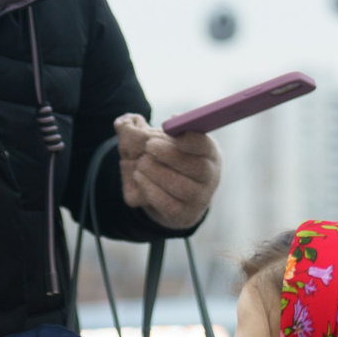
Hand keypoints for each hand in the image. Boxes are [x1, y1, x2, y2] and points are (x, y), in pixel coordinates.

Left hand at [115, 114, 219, 229]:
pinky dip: (150, 189)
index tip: (167, 128)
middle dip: (169, 154)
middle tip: (148, 146)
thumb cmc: (171, 161)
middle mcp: (210, 178)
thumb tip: (126, 121)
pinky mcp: (184, 215)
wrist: (174, 195)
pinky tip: (139, 177)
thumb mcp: (169, 143)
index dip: (189, 139)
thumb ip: (158, 132)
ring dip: (157, 173)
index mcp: (210, 154)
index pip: (206, 146)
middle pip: (197, 168)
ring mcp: (199, 199)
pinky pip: (168, 204)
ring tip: (141, 164)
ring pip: (181, 187)